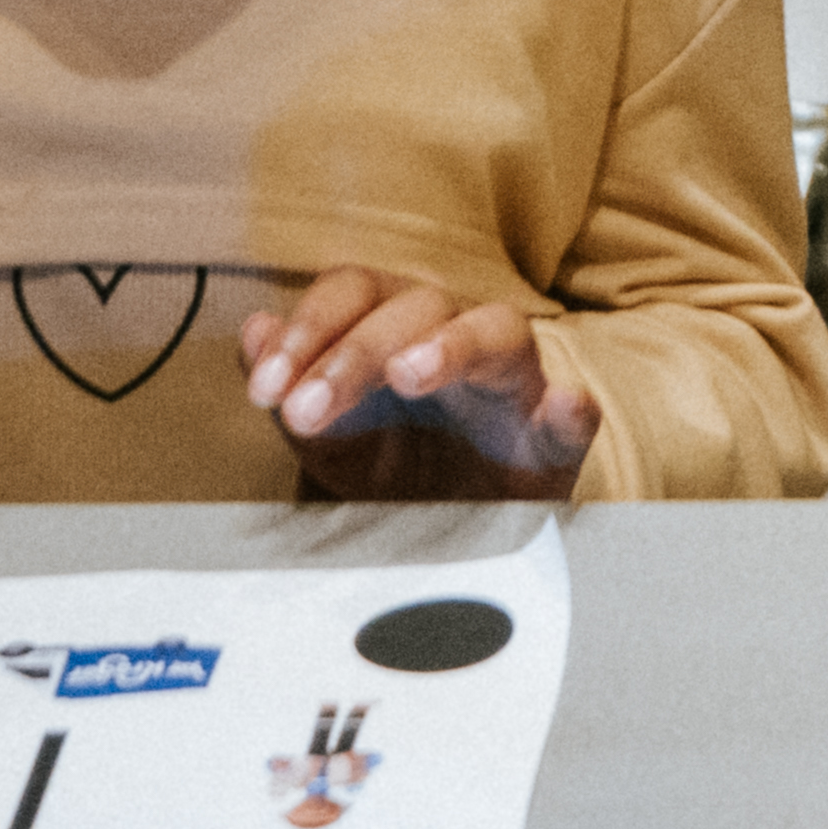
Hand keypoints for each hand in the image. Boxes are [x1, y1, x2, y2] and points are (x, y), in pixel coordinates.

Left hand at [240, 267, 600, 502]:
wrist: (441, 537)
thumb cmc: (388, 466)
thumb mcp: (325, 433)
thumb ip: (289, 384)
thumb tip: (254, 331)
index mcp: (398, 322)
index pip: (355, 291)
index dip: (307, 330)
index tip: (266, 391)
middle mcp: (458, 333)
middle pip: (417, 304)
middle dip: (353, 354)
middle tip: (307, 409)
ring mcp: (511, 382)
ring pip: (498, 329)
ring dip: (453, 344)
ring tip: (411, 373)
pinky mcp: (551, 440)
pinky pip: (573, 415)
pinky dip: (570, 410)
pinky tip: (561, 407)